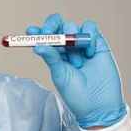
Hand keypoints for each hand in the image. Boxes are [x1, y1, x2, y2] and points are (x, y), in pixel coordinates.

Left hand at [27, 13, 126, 127]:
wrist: (99, 105)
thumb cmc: (76, 94)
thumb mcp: (60, 75)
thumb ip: (51, 58)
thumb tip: (37, 46)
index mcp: (54, 54)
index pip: (44, 36)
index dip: (38, 31)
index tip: (31, 31)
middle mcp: (66, 47)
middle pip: (57, 25)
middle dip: (52, 26)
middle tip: (49, 33)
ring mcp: (82, 45)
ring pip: (73, 26)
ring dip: (72, 40)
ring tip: (77, 63)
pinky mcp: (98, 44)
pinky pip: (90, 28)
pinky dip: (88, 35)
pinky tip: (90, 53)